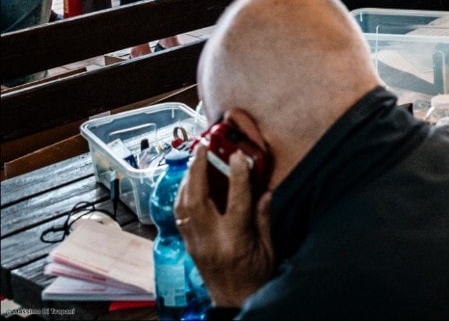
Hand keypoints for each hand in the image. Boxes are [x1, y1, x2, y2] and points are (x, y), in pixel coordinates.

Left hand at [176, 144, 273, 307]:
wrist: (233, 302)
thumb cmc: (254, 277)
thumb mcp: (268, 248)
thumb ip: (264, 219)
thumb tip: (264, 192)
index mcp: (235, 239)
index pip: (236, 200)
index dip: (237, 175)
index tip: (238, 155)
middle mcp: (211, 240)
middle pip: (197, 199)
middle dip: (197, 170)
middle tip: (202, 148)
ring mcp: (195, 243)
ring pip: (183, 206)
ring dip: (186, 180)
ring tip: (194, 161)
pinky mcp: (188, 245)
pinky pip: (180, 216)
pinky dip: (182, 196)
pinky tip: (188, 185)